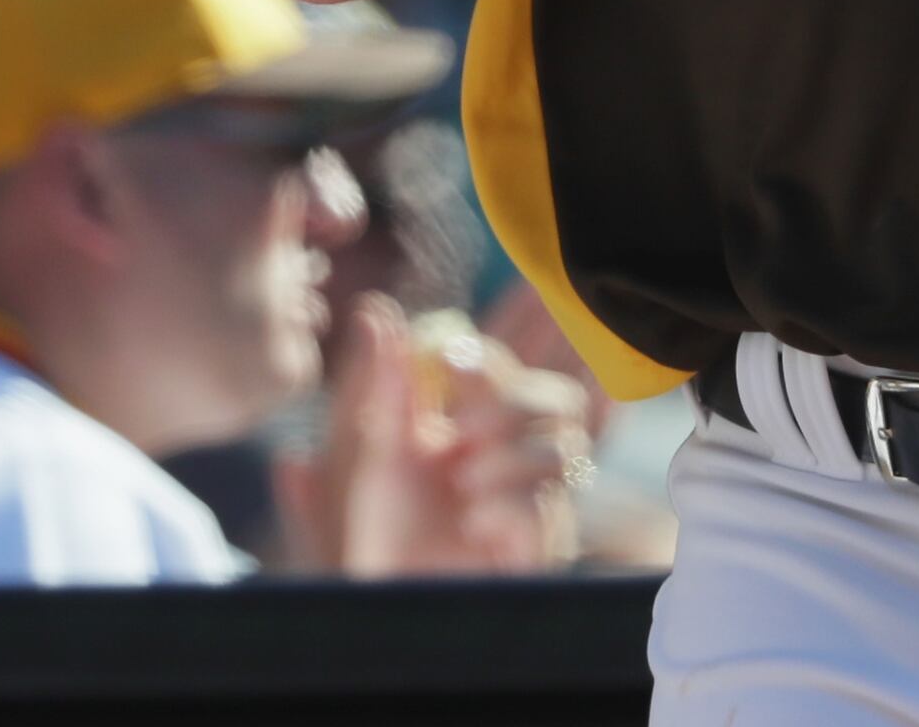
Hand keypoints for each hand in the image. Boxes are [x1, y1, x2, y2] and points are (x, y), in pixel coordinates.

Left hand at [279, 297, 590, 575]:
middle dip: (513, 400)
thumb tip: (377, 310)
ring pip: (566, 449)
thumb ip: (369, 384)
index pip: (500, 369)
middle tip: (461, 428)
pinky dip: (515, 506)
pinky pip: (554, 512)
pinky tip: (474, 522)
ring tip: (462, 484)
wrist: (365, 608)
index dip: (485, 357)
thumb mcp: (354, 453)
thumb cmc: (352, 534)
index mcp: (461, 427)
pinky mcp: (534, 552)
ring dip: (513, 456)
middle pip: (555, 399)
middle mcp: (501, 460)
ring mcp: (523, 506)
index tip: (450, 363)